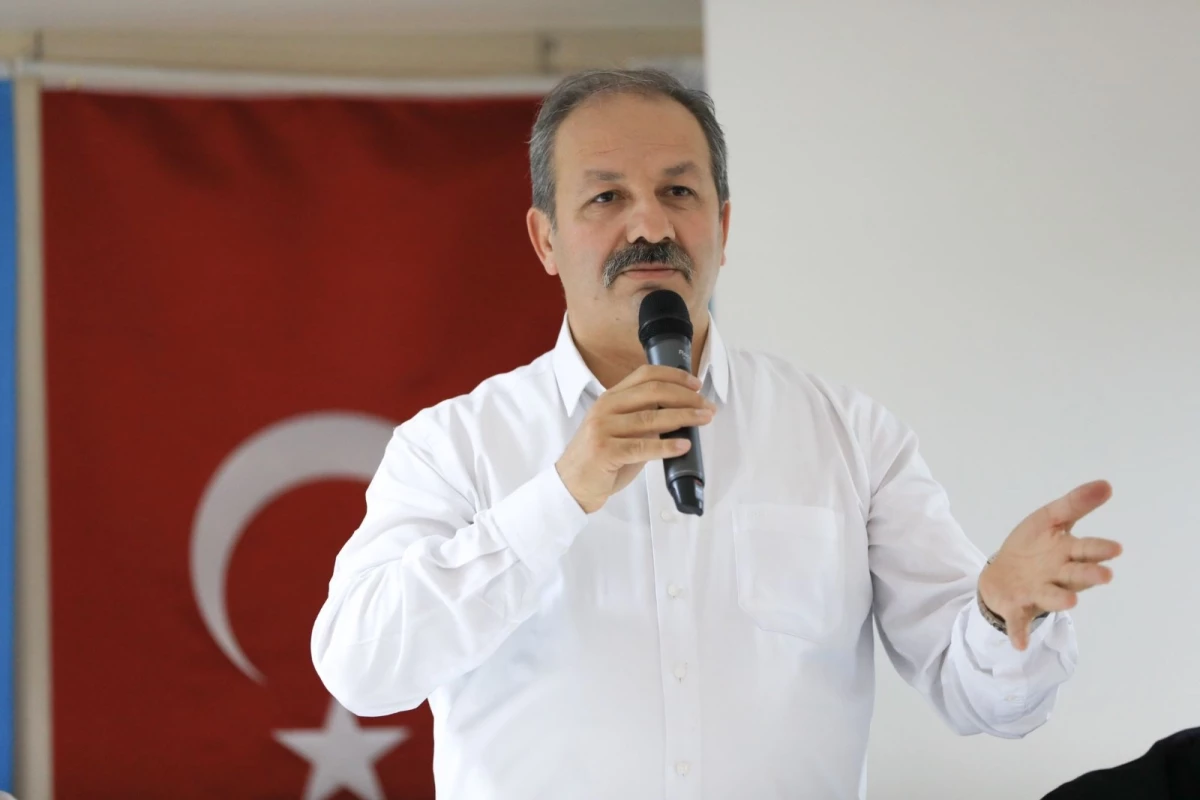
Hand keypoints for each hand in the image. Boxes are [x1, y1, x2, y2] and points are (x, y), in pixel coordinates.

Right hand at [556, 364, 714, 513]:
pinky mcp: (605, 452)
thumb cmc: (600, 460)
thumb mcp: (620, 431)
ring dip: (684, 416)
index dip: (674, 376)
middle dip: (685, 396)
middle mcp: (605, 408)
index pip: (645, 375)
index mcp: (610, 398)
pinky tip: (684, 445)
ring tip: (704, 419)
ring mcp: (603, 429)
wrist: (571, 485)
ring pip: (651, 418)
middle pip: (653, 392)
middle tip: (706, 405)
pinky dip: (667, 446)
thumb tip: (681, 416)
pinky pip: (643, 447)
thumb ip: (644, 421)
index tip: (696, 384)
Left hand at [978, 480, 1121, 650]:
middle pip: (1075, 575)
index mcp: (1068, 553)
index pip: (1087, 550)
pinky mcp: (1017, 606)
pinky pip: (1018, 621)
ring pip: (1051, 597)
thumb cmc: (1033, 547)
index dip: (1099, 550)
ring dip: (1060, 599)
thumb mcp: (1050, 520)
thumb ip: (1075, 504)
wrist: (1002, 572)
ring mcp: (1038, 592)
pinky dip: (1018, 632)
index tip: (1114, 549)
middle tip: (1104, 576)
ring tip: (1071, 601)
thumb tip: (1106, 484)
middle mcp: (1058, 576)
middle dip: (1088, 575)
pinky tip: (1018, 644)